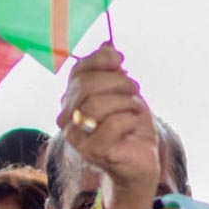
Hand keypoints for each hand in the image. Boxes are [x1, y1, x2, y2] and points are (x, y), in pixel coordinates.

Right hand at [56, 44, 160, 208]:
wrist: (141, 162)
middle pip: (86, 85)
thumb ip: (112, 70)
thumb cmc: (131, 127)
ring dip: (127, 101)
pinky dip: (131, 119)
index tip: (120, 61)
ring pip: (98, 104)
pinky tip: (134, 125)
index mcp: (72, 98)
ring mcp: (76, 136)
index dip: (101, 60)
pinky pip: (113, 124)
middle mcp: (67, 117)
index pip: (78, 69)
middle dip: (119, 82)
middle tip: (135, 89)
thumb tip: (108, 46)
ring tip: (136, 109)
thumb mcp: (124, 92)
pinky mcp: (92, 151)